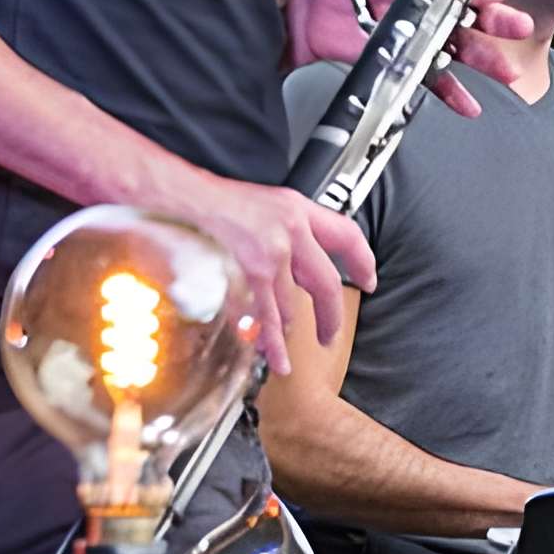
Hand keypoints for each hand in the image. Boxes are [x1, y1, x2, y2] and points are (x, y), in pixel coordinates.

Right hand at [137, 163, 374, 372]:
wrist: (184, 196)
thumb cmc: (219, 200)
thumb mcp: (270, 203)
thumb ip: (293, 228)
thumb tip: (305, 257)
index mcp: (300, 210)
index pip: (348, 235)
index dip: (363, 260)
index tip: (369, 279)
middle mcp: (293, 230)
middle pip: (327, 281)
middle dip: (332, 314)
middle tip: (332, 332)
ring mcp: (273, 252)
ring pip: (294, 304)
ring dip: (293, 330)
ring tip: (292, 349)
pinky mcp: (251, 272)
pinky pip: (269, 314)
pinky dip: (274, 340)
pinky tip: (278, 356)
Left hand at [282, 0, 537, 116]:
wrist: (307, 13)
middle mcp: (437, 6)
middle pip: (480, 16)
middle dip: (503, 22)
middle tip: (517, 26)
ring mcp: (427, 36)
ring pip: (467, 49)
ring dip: (490, 60)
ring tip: (507, 70)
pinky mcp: (410, 61)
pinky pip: (437, 80)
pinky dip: (455, 95)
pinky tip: (470, 105)